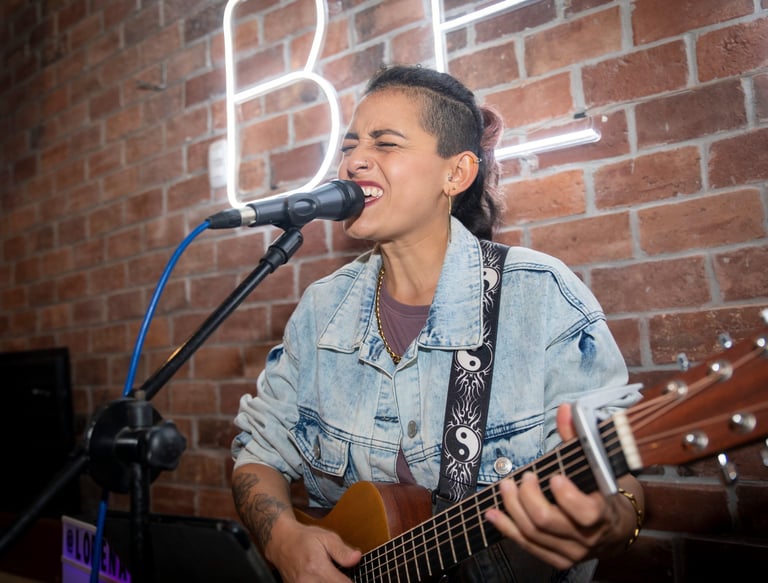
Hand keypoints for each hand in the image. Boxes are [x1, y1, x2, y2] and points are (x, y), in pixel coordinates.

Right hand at [266, 518, 360, 582]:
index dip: (351, 582)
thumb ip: (342, 550)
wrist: (281, 542)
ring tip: (333, 576)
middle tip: (341, 576)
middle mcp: (307, 581)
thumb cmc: (304, 538)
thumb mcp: (326, 537)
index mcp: (317, 566)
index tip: (353, 577)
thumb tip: (357, 558)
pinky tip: (323, 578)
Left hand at [484, 403, 641, 569]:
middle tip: (523, 477)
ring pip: (532, 534)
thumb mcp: (598, 465)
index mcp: (603, 514)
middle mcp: (587, 538)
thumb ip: (579, 438)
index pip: (586, 513)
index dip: (567, 497)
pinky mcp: (556, 558)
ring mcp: (570, 551)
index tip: (554, 477)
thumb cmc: (604, 491)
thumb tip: (566, 409)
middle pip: (547, 521)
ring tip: (504, 486)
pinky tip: (493, 513)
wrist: (615, 529)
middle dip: (527, 497)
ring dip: (512, 508)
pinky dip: (506, 528)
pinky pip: (526, 545)